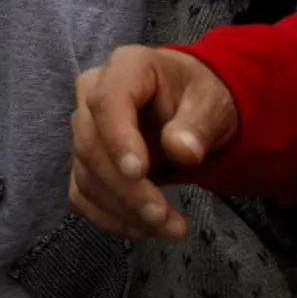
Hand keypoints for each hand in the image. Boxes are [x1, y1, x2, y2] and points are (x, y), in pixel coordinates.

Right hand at [68, 44, 242, 240]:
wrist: (190, 106)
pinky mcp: (85, 160)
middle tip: (163, 216)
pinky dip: (110, 218)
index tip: (139, 173)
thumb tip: (182, 152)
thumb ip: (198, 123)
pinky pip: (84, 193)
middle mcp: (92, 94)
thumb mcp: (212, 102)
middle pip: (92, 145)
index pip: (107, 102)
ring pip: (87, 175)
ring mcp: (84, 129)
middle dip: (126, 189)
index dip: (118, 139)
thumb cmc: (199, 96)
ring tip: (169, 228)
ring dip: (124, 210)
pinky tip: (143, 229)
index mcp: (125, 68)